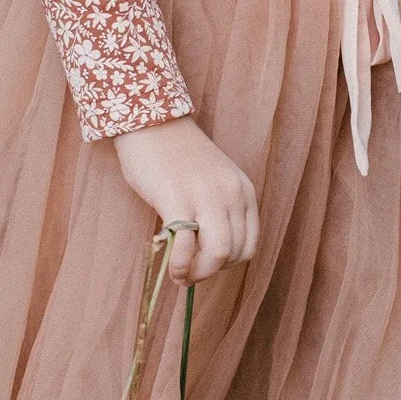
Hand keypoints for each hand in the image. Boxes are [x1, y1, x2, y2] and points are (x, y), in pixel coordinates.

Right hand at [112, 117, 258, 281]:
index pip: (249, 244)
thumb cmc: (177, 156)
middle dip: (210, 272)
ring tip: (180, 275)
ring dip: (197, 273)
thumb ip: (218, 212)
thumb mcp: (214, 182)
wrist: (151, 123)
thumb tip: (208, 256)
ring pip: (217, 254)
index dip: (227, 264)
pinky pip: (187, 246)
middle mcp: (232, 194)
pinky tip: (171, 267)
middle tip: (188, 276)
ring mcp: (206, 196)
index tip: (206, 265)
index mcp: (244, 191)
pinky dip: (180, 265)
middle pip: (234, 253)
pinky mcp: (178, 199)